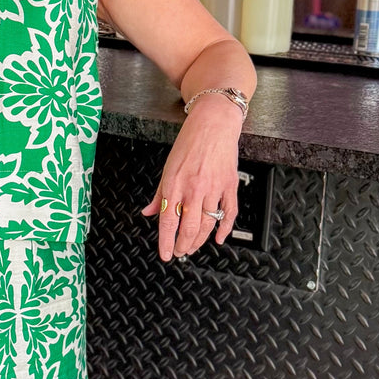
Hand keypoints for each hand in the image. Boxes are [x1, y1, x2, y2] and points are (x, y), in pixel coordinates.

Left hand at [141, 99, 241, 263]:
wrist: (213, 123)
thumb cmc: (190, 142)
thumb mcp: (167, 168)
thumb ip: (159, 194)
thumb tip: (148, 212)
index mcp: (175, 184)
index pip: (168, 221)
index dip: (166, 242)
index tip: (166, 254)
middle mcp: (194, 188)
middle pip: (189, 227)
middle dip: (183, 245)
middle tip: (180, 252)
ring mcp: (214, 188)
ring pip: (208, 224)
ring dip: (200, 241)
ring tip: (193, 247)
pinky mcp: (230, 185)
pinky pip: (229, 213)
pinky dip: (225, 229)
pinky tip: (219, 238)